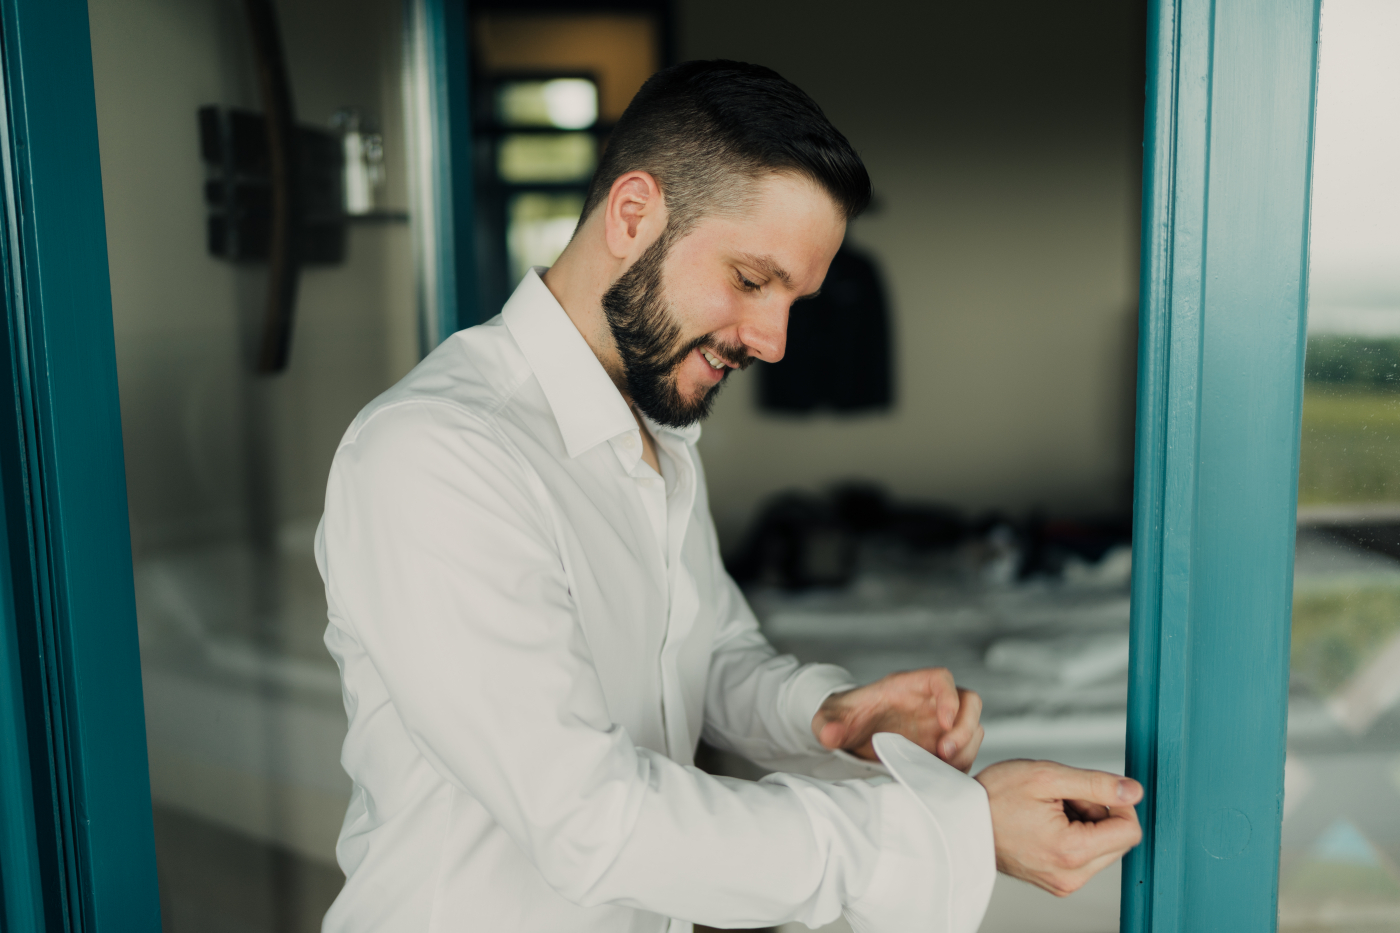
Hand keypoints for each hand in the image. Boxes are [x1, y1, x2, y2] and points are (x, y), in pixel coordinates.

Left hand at [810, 668, 983, 770]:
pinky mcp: (941, 746)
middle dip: (965, 728)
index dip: (949, 697)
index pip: (941, 679)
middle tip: (945, 753)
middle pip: (969, 703)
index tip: (944, 722)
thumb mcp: (830, 718)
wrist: (850, 734)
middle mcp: (930, 703)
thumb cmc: (846, 717)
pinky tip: (941, 778)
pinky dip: (960, 765)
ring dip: (965, 750)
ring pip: (972, 729)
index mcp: (907, 686)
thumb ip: (828, 724)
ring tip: (943, 769)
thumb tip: (830, 735)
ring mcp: (939, 725)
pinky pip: (964, 753)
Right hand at [974, 759, 1142, 895]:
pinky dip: (1075, 835)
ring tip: (1050, 810)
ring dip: (1087, 823)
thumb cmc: (994, 796)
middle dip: (1099, 812)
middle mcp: (1071, 876)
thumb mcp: (1046, 776)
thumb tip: (1134, 791)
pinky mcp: (1057, 883)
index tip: (1088, 789)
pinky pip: (1085, 857)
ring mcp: (1063, 884)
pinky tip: (1046, 823)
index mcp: (1071, 851)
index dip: (1117, 802)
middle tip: (1062, 798)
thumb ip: (1096, 784)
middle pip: (1119, 840)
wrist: (960, 821)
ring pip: (1103, 848)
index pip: (1130, 830)